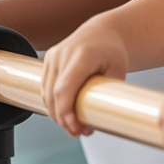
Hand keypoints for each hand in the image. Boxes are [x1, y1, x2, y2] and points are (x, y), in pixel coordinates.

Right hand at [41, 19, 130, 135]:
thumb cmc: (112, 51)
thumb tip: (101, 120)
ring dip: (56, 114)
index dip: (65, 112)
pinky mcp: (47, 59)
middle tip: (77, 132)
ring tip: (73, 126)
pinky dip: (52, 103)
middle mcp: (63, 53)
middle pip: (52, 94)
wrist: (101, 31)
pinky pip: (45, 87)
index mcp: (82, 55)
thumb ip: (108, 93)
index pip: (64, 88)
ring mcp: (53, 56)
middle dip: (62, 119)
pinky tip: (64, 113)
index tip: (76, 128)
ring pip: (45, 93)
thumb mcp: (118, 71)